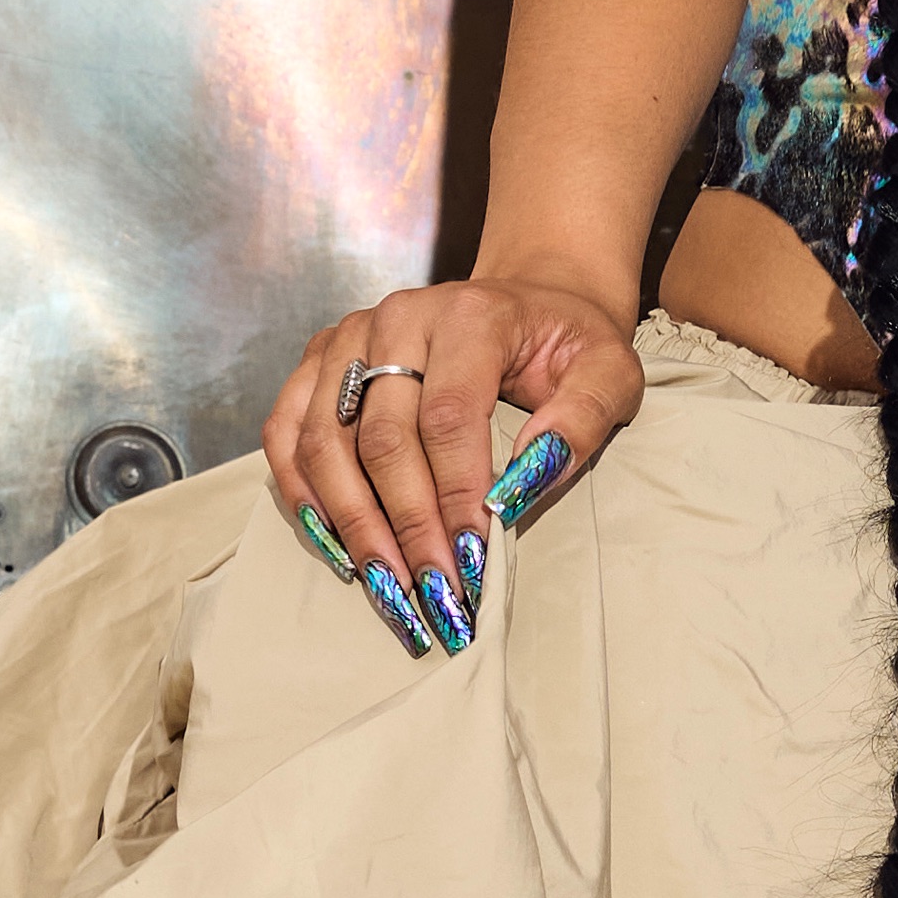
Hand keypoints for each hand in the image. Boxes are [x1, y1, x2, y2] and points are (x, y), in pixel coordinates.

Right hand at [263, 271, 645, 650]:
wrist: (528, 302)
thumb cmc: (568, 345)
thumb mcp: (610, 372)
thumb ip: (580, 421)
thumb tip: (518, 487)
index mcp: (469, 314)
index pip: (449, 416)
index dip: (455, 494)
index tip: (471, 562)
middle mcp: (396, 317)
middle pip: (381, 436)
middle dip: (406, 526)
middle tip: (433, 594)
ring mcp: (348, 337)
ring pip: (323, 441)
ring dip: (351, 524)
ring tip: (386, 587)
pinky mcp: (320, 361)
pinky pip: (286, 433)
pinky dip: (302, 494)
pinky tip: (336, 546)